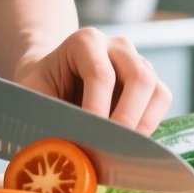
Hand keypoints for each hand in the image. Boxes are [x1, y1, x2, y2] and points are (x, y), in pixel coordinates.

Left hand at [11, 28, 172, 134]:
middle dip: (127, 118)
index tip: (89, 139)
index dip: (97, 110)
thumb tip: (63, 151)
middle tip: (111, 148)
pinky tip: (128, 143)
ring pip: (157, 91)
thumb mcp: (32, 93)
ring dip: (143, 125)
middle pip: (139, 78)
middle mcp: (117, 46)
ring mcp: (138, 62)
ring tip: (121, 150)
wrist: (53, 77)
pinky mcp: (149, 82)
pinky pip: (161, 102)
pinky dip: (150, 126)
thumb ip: (45, 115)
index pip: (101, 74)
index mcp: (85, 41)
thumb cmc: (42, 85)